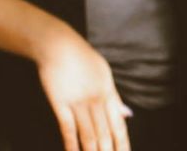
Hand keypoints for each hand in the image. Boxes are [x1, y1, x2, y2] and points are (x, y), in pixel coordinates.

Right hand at [34, 28, 131, 150]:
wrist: (59, 46)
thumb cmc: (82, 59)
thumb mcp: (105, 74)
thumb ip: (114, 98)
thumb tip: (126, 114)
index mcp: (109, 92)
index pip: (119, 124)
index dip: (123, 143)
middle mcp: (96, 100)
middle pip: (105, 133)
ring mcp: (78, 102)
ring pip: (89, 133)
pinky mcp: (60, 103)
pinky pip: (68, 127)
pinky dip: (71, 144)